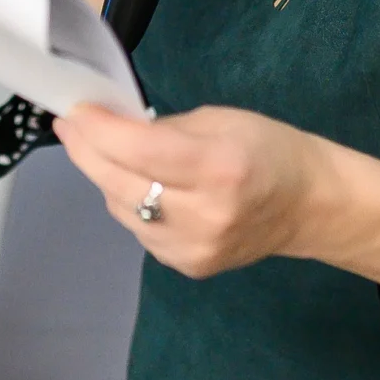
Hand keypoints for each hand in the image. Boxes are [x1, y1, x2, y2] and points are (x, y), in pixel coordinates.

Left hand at [54, 101, 328, 279]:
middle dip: (86, 152)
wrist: (310, 206)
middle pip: (120, 184)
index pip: (138, 151)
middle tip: (69, 127)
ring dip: (106, 178)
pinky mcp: (189, 267)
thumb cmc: (267, 148)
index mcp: (218, 167)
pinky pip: (139, 230)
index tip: (73, 112)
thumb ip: (162, 128)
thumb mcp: (219, 119)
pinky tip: (138, 186)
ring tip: (104, 152)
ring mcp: (195, 248)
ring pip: (121, 210)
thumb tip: (108, 129)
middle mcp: (204, 215)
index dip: (97, 131)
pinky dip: (130, 204)